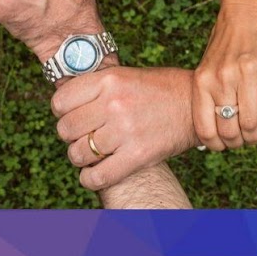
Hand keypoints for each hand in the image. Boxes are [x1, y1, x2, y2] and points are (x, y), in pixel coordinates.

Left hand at [52, 67, 193, 190]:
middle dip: (71, 135)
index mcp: (109, 80)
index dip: (62, 111)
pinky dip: (90, 179)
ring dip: (80, 157)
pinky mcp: (137, 155)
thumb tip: (62, 105)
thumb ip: (96, 88)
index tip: (71, 115)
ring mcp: (125, 130)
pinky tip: (94, 174)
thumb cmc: (159, 90)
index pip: (60, 101)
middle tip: (84, 135)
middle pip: (66, 129)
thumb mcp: (125, 76)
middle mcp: (114, 103)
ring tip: (92, 153)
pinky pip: (97, 176)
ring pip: (78, 153)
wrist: (197, 106)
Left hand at [192, 0, 256, 149]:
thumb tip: (214, 131)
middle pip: (230, 130)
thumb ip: (210, 92)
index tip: (223, 146)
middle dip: (239, 143)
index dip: (216, 145)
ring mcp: (245, 73)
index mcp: (202, 80)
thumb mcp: (208, 65)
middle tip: (245, 141)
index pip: (204, 128)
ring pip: (252, 124)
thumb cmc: (227, 41)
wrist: (247, 6)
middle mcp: (221, 78)